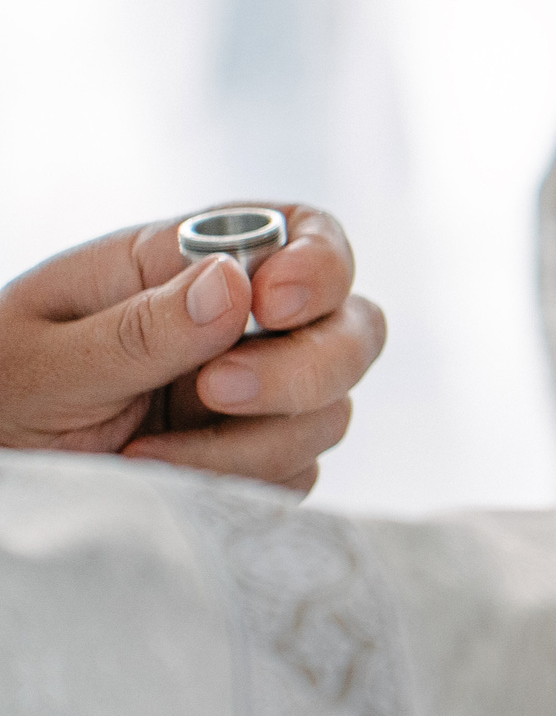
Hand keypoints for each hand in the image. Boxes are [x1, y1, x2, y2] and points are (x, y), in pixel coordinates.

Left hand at [0, 207, 386, 493]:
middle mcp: (240, 324)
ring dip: (252, 441)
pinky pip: (299, 471)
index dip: (319, 264)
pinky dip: (238, 481)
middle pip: (352, 327)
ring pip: (331, 410)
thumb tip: (237, 284)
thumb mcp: (43, 359)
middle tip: (216, 390)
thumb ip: (139, 328)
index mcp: (185, 264)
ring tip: (144, 453)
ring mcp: (257, 395)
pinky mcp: (256, 459)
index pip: (304, 234)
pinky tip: (160, 477)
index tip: (275, 305)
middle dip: (306, 367)